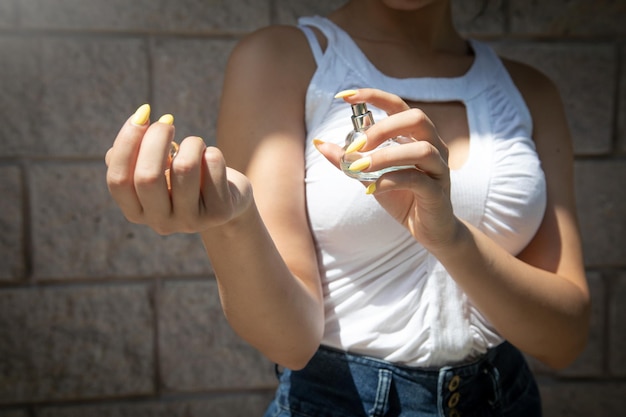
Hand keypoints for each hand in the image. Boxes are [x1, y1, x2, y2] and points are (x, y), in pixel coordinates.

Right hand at [105, 104, 251, 234]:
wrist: (226, 199)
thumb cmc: (182, 177)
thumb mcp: (154, 168)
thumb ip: (135, 153)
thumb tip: (137, 122)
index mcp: (135, 211)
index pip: (118, 180)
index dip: (126, 143)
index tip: (142, 115)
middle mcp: (160, 222)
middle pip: (148, 176)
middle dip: (157, 138)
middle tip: (168, 121)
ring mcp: (191, 221)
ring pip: (185, 167)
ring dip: (191, 143)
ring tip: (196, 144)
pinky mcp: (219, 212)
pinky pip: (213, 165)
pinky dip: (212, 151)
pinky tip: (212, 159)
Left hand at [314, 88, 460, 250]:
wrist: (427, 229)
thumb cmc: (401, 196)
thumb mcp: (369, 175)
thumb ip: (348, 160)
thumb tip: (319, 143)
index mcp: (415, 135)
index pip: (398, 105)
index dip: (373, 96)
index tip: (343, 96)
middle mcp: (433, 145)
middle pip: (416, 118)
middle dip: (382, 128)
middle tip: (357, 145)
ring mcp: (439, 168)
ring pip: (421, 149)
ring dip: (385, 156)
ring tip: (360, 167)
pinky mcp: (437, 192)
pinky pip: (418, 180)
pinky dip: (391, 181)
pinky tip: (372, 189)